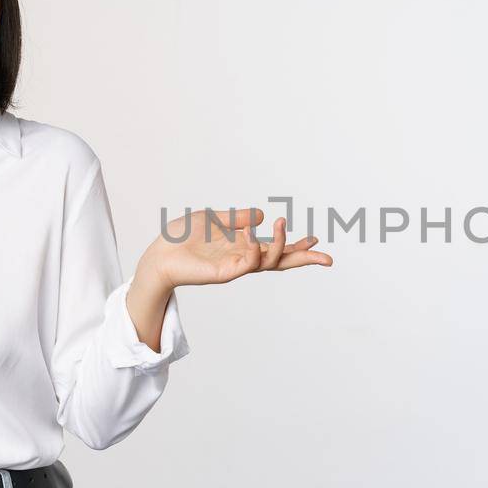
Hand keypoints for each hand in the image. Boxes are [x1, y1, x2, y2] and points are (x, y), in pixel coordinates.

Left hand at [142, 208, 332, 287]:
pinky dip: (254, 251)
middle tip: (326, 258)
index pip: (276, 249)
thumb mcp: (215, 220)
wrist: (160, 252)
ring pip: (268, 262)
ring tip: (283, 225)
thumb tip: (262, 215)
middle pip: (281, 262)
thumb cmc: (183, 238)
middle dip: (304, 260)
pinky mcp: (224, 273)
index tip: (315, 239)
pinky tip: (254, 236)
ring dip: (281, 245)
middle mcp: (244, 259)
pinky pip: (246, 265)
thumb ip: (238, 218)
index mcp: (244, 247)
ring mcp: (235, 267)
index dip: (296, 246)